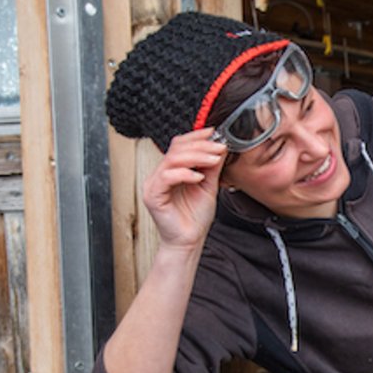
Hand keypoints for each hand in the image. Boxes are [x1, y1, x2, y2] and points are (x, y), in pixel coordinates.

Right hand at [141, 130, 227, 250]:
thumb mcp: (209, 186)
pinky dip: (184, 174)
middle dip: (200, 146)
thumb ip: (212, 167)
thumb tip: (220, 147)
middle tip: (218, 147)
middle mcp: (160, 174)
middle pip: (176, 149)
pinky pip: (166, 177)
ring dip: (196, 157)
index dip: (196, 136)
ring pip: (172, 160)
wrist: (189, 240)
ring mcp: (154, 184)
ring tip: (213, 160)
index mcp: (171, 170)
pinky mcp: (153, 196)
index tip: (214, 132)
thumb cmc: (195, 217)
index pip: (179, 145)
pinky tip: (199, 177)